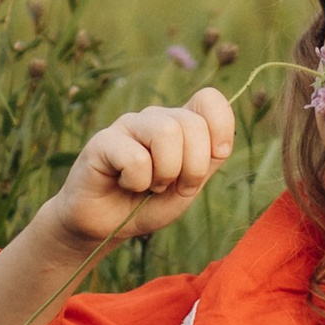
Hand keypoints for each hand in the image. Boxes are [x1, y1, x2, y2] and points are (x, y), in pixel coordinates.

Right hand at [49, 93, 235, 256]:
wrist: (106, 225)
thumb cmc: (147, 204)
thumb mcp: (187, 187)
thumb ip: (207, 162)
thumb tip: (221, 143)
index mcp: (181, 124)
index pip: (209, 99)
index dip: (221, 128)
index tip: (215, 157)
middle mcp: (156, 118)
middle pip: (193, 124)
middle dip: (193, 167)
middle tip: (171, 186)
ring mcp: (129, 125)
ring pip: (167, 132)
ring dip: (165, 173)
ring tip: (150, 185)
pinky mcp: (103, 140)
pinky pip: (136, 158)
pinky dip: (137, 182)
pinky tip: (124, 183)